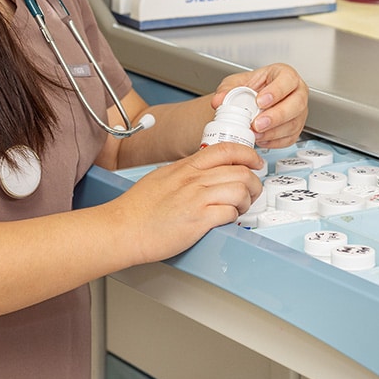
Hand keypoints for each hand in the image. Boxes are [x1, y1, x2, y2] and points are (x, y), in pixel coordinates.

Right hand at [109, 142, 262, 264]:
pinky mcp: (198, 220)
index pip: (225, 150)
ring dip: (246, 201)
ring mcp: (196, 199)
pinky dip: (234, 217)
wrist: (123, 228)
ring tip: (239, 208)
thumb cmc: (137, 209)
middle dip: (253, 182)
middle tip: (251, 192)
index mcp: (185, 167)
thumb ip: (184, 173)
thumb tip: (201, 173)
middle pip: (240, 170)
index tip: (255, 162)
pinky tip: (226, 220)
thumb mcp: (162, 177)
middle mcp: (193, 179)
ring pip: (240, 189)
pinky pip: (230, 213)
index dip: (247, 154)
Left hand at [212, 63, 308, 148]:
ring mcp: (299, 112)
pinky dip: (274, 141)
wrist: (251, 101)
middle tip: (257, 123)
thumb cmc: (250, 88)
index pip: (288, 80)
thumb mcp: (236, 83)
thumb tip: (219, 100)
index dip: (276, 91)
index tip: (260, 101)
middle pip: (296, 104)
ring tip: (255, 133)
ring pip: (293, 123)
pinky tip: (261, 139)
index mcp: (285, 75)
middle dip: (276, 116)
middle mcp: (297, 92)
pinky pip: (289, 138)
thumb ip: (227, 90)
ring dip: (273, 132)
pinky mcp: (295, 128)